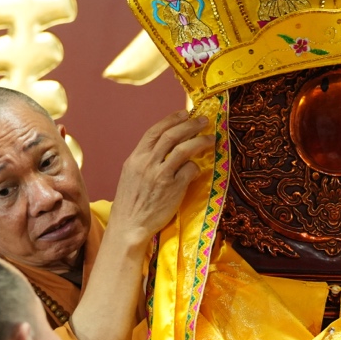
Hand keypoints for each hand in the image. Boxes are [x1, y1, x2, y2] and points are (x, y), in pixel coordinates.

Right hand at [106, 109, 212, 247]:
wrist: (129, 226)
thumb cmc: (131, 203)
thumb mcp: (131, 175)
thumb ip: (146, 160)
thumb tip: (166, 148)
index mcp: (135, 158)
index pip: (154, 131)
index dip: (172, 119)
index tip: (184, 113)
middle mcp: (147, 163)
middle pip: (172, 135)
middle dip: (190, 124)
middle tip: (204, 120)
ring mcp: (160, 175)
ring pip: (184, 149)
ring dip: (200, 140)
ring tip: (210, 138)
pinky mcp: (173, 188)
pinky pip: (190, 170)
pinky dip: (195, 167)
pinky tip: (197, 169)